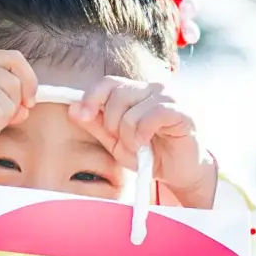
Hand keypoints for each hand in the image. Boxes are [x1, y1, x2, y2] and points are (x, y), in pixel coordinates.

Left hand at [73, 76, 218, 208]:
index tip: (83, 116)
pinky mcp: (182, 112)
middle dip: (112, 125)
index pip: (107, 82)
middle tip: (124, 142)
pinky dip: (144, 133)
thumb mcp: (115, 143)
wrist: (179, 173)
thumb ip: (95, 125)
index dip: (91, 97)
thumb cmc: (150, 155)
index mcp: (135, 92)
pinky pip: (153, 115)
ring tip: (139, 147)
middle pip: (117, 95)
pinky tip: (148, 143)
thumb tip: (72, 109)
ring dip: (130, 136)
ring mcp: (169, 98)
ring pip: (133, 110)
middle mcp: (152, 89)